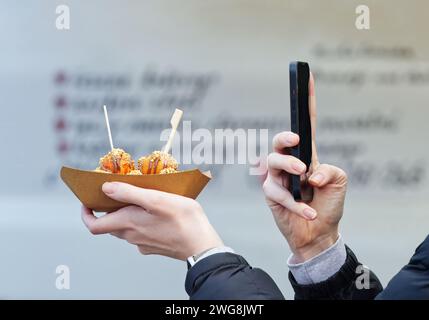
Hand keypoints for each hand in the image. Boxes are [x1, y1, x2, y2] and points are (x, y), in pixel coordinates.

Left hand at [81, 182, 223, 260]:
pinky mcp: (154, 247)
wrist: (202, 245)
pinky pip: (141, 233)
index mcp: (128, 223)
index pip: (94, 225)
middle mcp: (132, 236)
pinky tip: (157, 213)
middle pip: (110, 224)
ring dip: (128, 214)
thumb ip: (129, 193)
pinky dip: (142, 222)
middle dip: (110, 209)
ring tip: (143, 198)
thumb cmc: (183, 220)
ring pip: (126, 228)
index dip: (86, 214)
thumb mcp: (156, 199)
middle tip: (120, 192)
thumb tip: (105, 188)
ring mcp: (143, 243)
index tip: (88, 201)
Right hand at [263, 73, 346, 261]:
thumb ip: (330, 170)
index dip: (306, 102)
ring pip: (271, 161)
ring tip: (306, 180)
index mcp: (307, 155)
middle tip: (297, 143)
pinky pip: (276, 192)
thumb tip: (311, 171)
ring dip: (289, 167)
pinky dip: (294, 202)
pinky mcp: (271, 194)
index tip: (308, 77)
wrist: (318, 234)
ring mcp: (277, 178)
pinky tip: (308, 211)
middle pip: (279, 141)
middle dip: (285, 139)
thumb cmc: (328, 205)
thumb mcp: (339, 183)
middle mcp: (289, 163)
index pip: (305, 124)